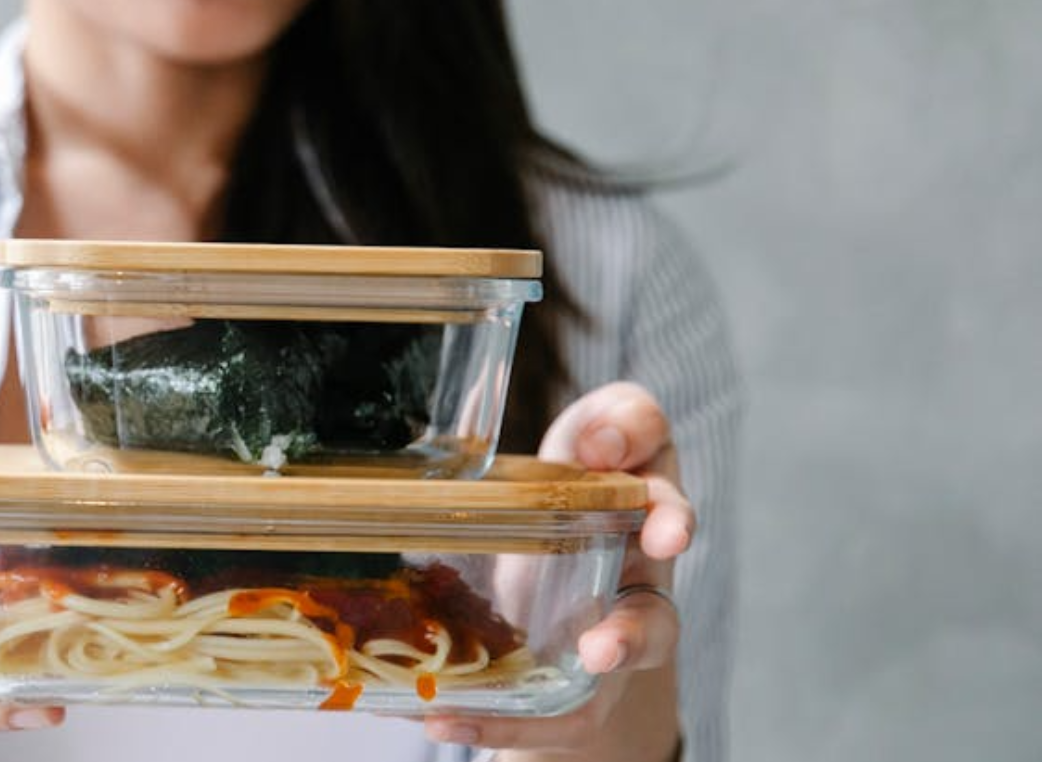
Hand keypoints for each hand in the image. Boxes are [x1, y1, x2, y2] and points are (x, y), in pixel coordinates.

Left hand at [424, 382, 690, 758]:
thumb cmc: (550, 539)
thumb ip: (514, 451)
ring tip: (598, 653)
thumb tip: (470, 397)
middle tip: (666, 533)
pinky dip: (508, 721)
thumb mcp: (535, 482)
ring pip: (651, 629)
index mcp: (619, 478)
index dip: (627, 428)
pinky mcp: (597, 689)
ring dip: (627, 639)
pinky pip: (567, 713)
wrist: (562, 650)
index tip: (593, 442)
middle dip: (673, 520)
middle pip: (674, 523)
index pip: (646, 431)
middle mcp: (640, 544)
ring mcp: (629, 617)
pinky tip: (445, 720)